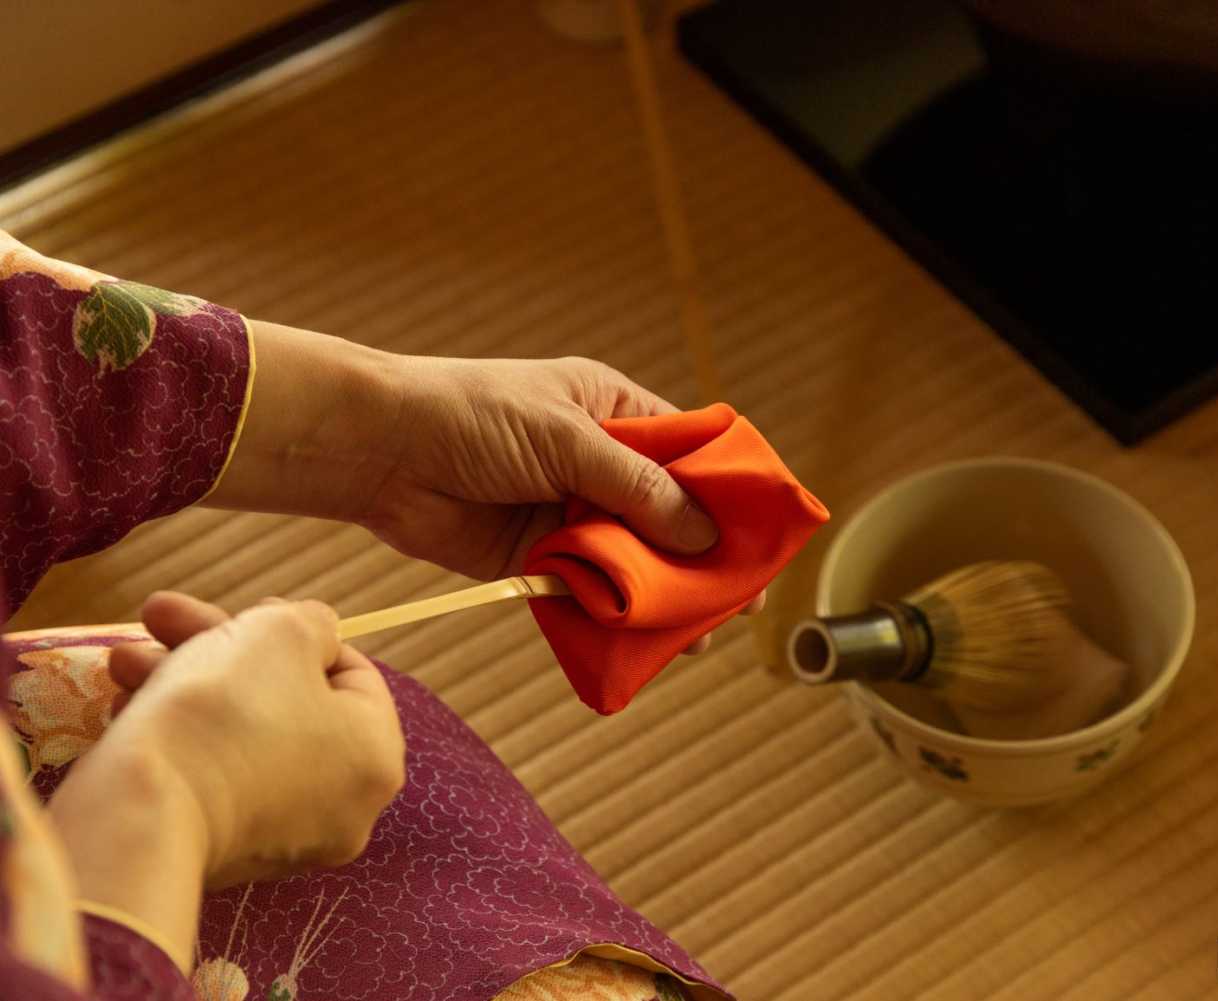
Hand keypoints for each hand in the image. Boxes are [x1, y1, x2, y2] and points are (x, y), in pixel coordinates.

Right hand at [89, 592, 404, 887]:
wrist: (140, 816)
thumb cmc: (227, 709)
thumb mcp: (281, 632)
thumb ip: (313, 623)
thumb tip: (315, 635)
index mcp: (377, 758)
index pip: (351, 674)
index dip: (297, 631)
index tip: (249, 608)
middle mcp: (345, 807)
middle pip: (283, 700)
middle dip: (218, 650)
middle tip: (163, 620)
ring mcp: (283, 839)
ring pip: (238, 733)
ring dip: (182, 682)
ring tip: (124, 660)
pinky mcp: (222, 855)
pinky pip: (212, 776)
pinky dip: (177, 735)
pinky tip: (126, 706)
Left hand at [210, 324, 764, 651]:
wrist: (380, 452)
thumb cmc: (473, 416)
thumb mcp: (566, 439)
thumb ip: (637, 489)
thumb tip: (705, 537)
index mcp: (615, 413)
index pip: (692, 452)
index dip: (730, 490)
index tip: (765, 531)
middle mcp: (600, 465)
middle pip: (671, 514)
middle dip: (704, 556)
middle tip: (743, 600)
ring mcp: (572, 513)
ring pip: (636, 559)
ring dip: (664, 593)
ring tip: (700, 631)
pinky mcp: (540, 558)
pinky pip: (592, 590)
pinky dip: (616, 614)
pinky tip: (645, 638)